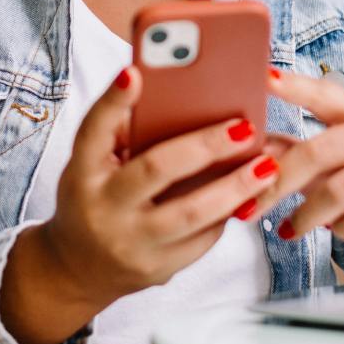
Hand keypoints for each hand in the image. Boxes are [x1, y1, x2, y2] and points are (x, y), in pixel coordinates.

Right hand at [38, 65, 283, 310]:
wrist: (77, 269)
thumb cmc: (93, 198)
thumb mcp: (92, 165)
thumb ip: (123, 133)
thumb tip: (174, 94)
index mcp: (83, 172)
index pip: (94, 131)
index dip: (113, 102)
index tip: (135, 72)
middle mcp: (102, 208)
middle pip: (156, 170)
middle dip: (205, 146)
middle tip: (245, 127)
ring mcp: (130, 243)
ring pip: (190, 213)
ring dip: (235, 187)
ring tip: (266, 164)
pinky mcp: (157, 270)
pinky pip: (201, 239)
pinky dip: (227, 213)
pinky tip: (249, 193)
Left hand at [252, 69, 343, 264]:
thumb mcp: (329, 162)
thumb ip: (290, 151)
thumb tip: (243, 143)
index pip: (324, 95)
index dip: (294, 86)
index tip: (263, 77)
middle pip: (320, 151)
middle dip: (279, 182)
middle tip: (248, 207)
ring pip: (341, 190)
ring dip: (307, 215)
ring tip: (289, 229)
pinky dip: (342, 230)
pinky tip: (334, 232)